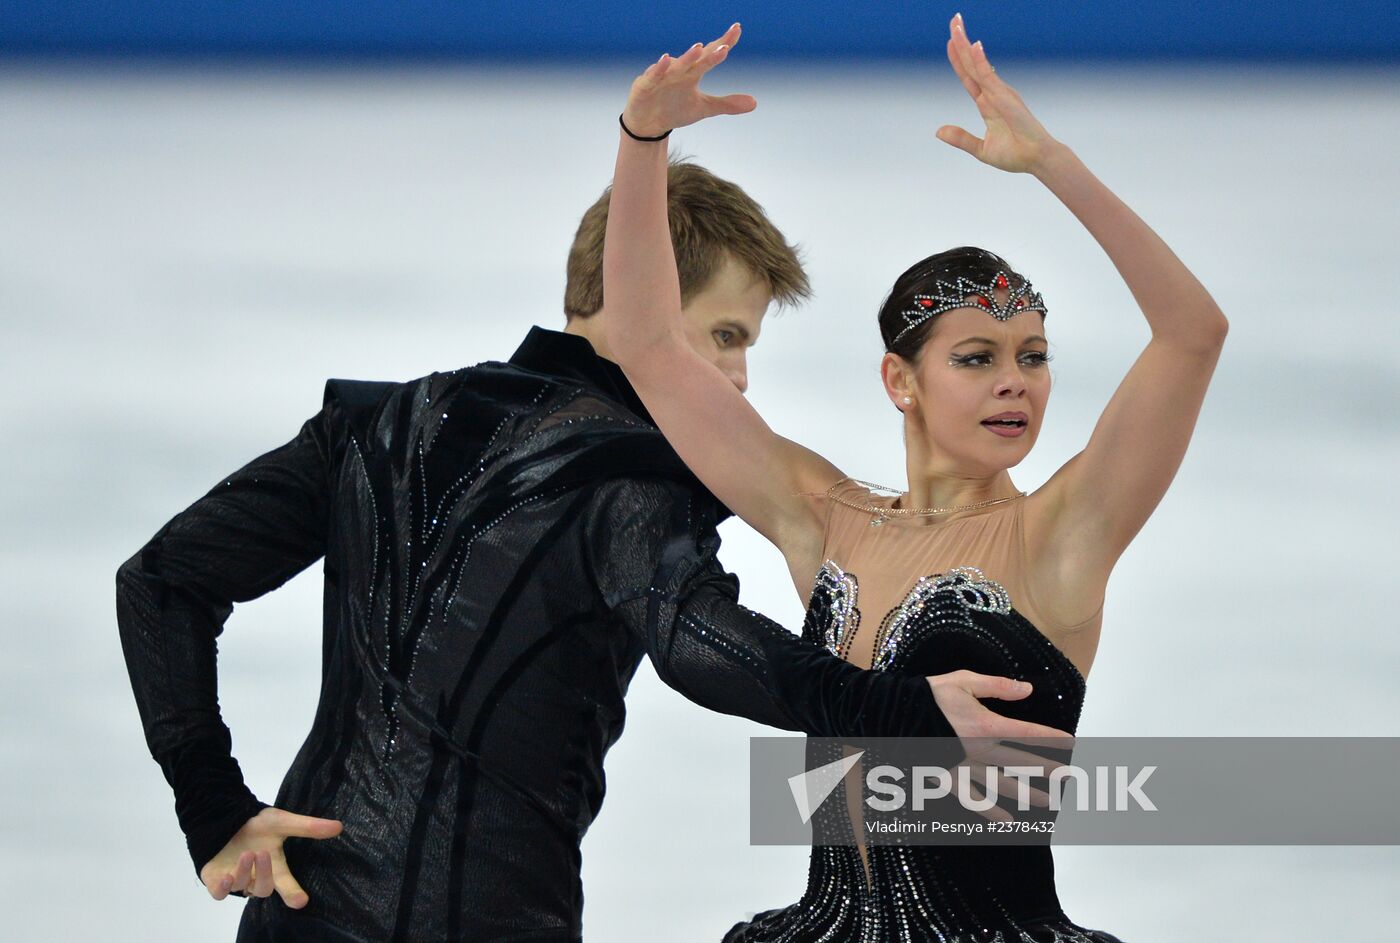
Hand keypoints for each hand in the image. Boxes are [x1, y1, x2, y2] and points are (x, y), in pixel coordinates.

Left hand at [199, 806, 342, 908]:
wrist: (225, 819)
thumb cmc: (256, 825)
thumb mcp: (282, 822)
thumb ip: (308, 827)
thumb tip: (339, 826)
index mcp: (274, 867)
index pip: (287, 885)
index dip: (293, 894)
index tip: (301, 901)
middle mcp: (255, 878)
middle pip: (264, 888)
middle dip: (264, 873)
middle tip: (263, 854)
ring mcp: (235, 881)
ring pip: (242, 887)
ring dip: (244, 871)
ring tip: (246, 853)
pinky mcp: (216, 881)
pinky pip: (219, 893)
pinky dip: (223, 887)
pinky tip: (226, 877)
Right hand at [621, 23, 756, 138]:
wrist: (648, 124)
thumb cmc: (675, 110)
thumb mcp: (704, 108)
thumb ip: (727, 104)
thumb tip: (755, 103)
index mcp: (693, 73)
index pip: (710, 54)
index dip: (724, 43)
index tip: (737, 29)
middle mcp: (680, 70)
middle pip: (696, 59)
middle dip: (709, 52)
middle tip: (725, 45)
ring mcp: (662, 76)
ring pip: (677, 65)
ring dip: (687, 57)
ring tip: (699, 49)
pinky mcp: (646, 85)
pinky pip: (653, 75)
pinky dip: (659, 69)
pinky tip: (666, 60)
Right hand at [927, 670, 1074, 820]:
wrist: (893, 714)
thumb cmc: (928, 695)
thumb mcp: (963, 681)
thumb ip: (997, 686)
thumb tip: (1027, 689)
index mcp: (985, 725)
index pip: (1027, 733)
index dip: (1051, 738)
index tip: (1071, 742)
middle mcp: (979, 750)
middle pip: (1022, 762)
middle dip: (1049, 770)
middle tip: (1071, 778)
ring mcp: (965, 767)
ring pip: (1003, 785)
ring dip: (1028, 794)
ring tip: (1049, 802)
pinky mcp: (949, 779)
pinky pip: (973, 800)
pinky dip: (990, 812)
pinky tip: (1007, 820)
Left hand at [935, 12, 1059, 174]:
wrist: (1036, 160)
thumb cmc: (1015, 154)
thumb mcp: (981, 149)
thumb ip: (961, 139)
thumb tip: (938, 132)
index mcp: (987, 103)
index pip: (969, 76)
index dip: (958, 59)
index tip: (950, 41)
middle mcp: (994, 93)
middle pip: (972, 64)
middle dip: (961, 41)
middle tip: (954, 19)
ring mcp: (1000, 93)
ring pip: (978, 64)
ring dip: (965, 44)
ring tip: (956, 25)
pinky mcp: (1005, 98)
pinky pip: (989, 76)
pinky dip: (980, 61)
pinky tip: (973, 46)